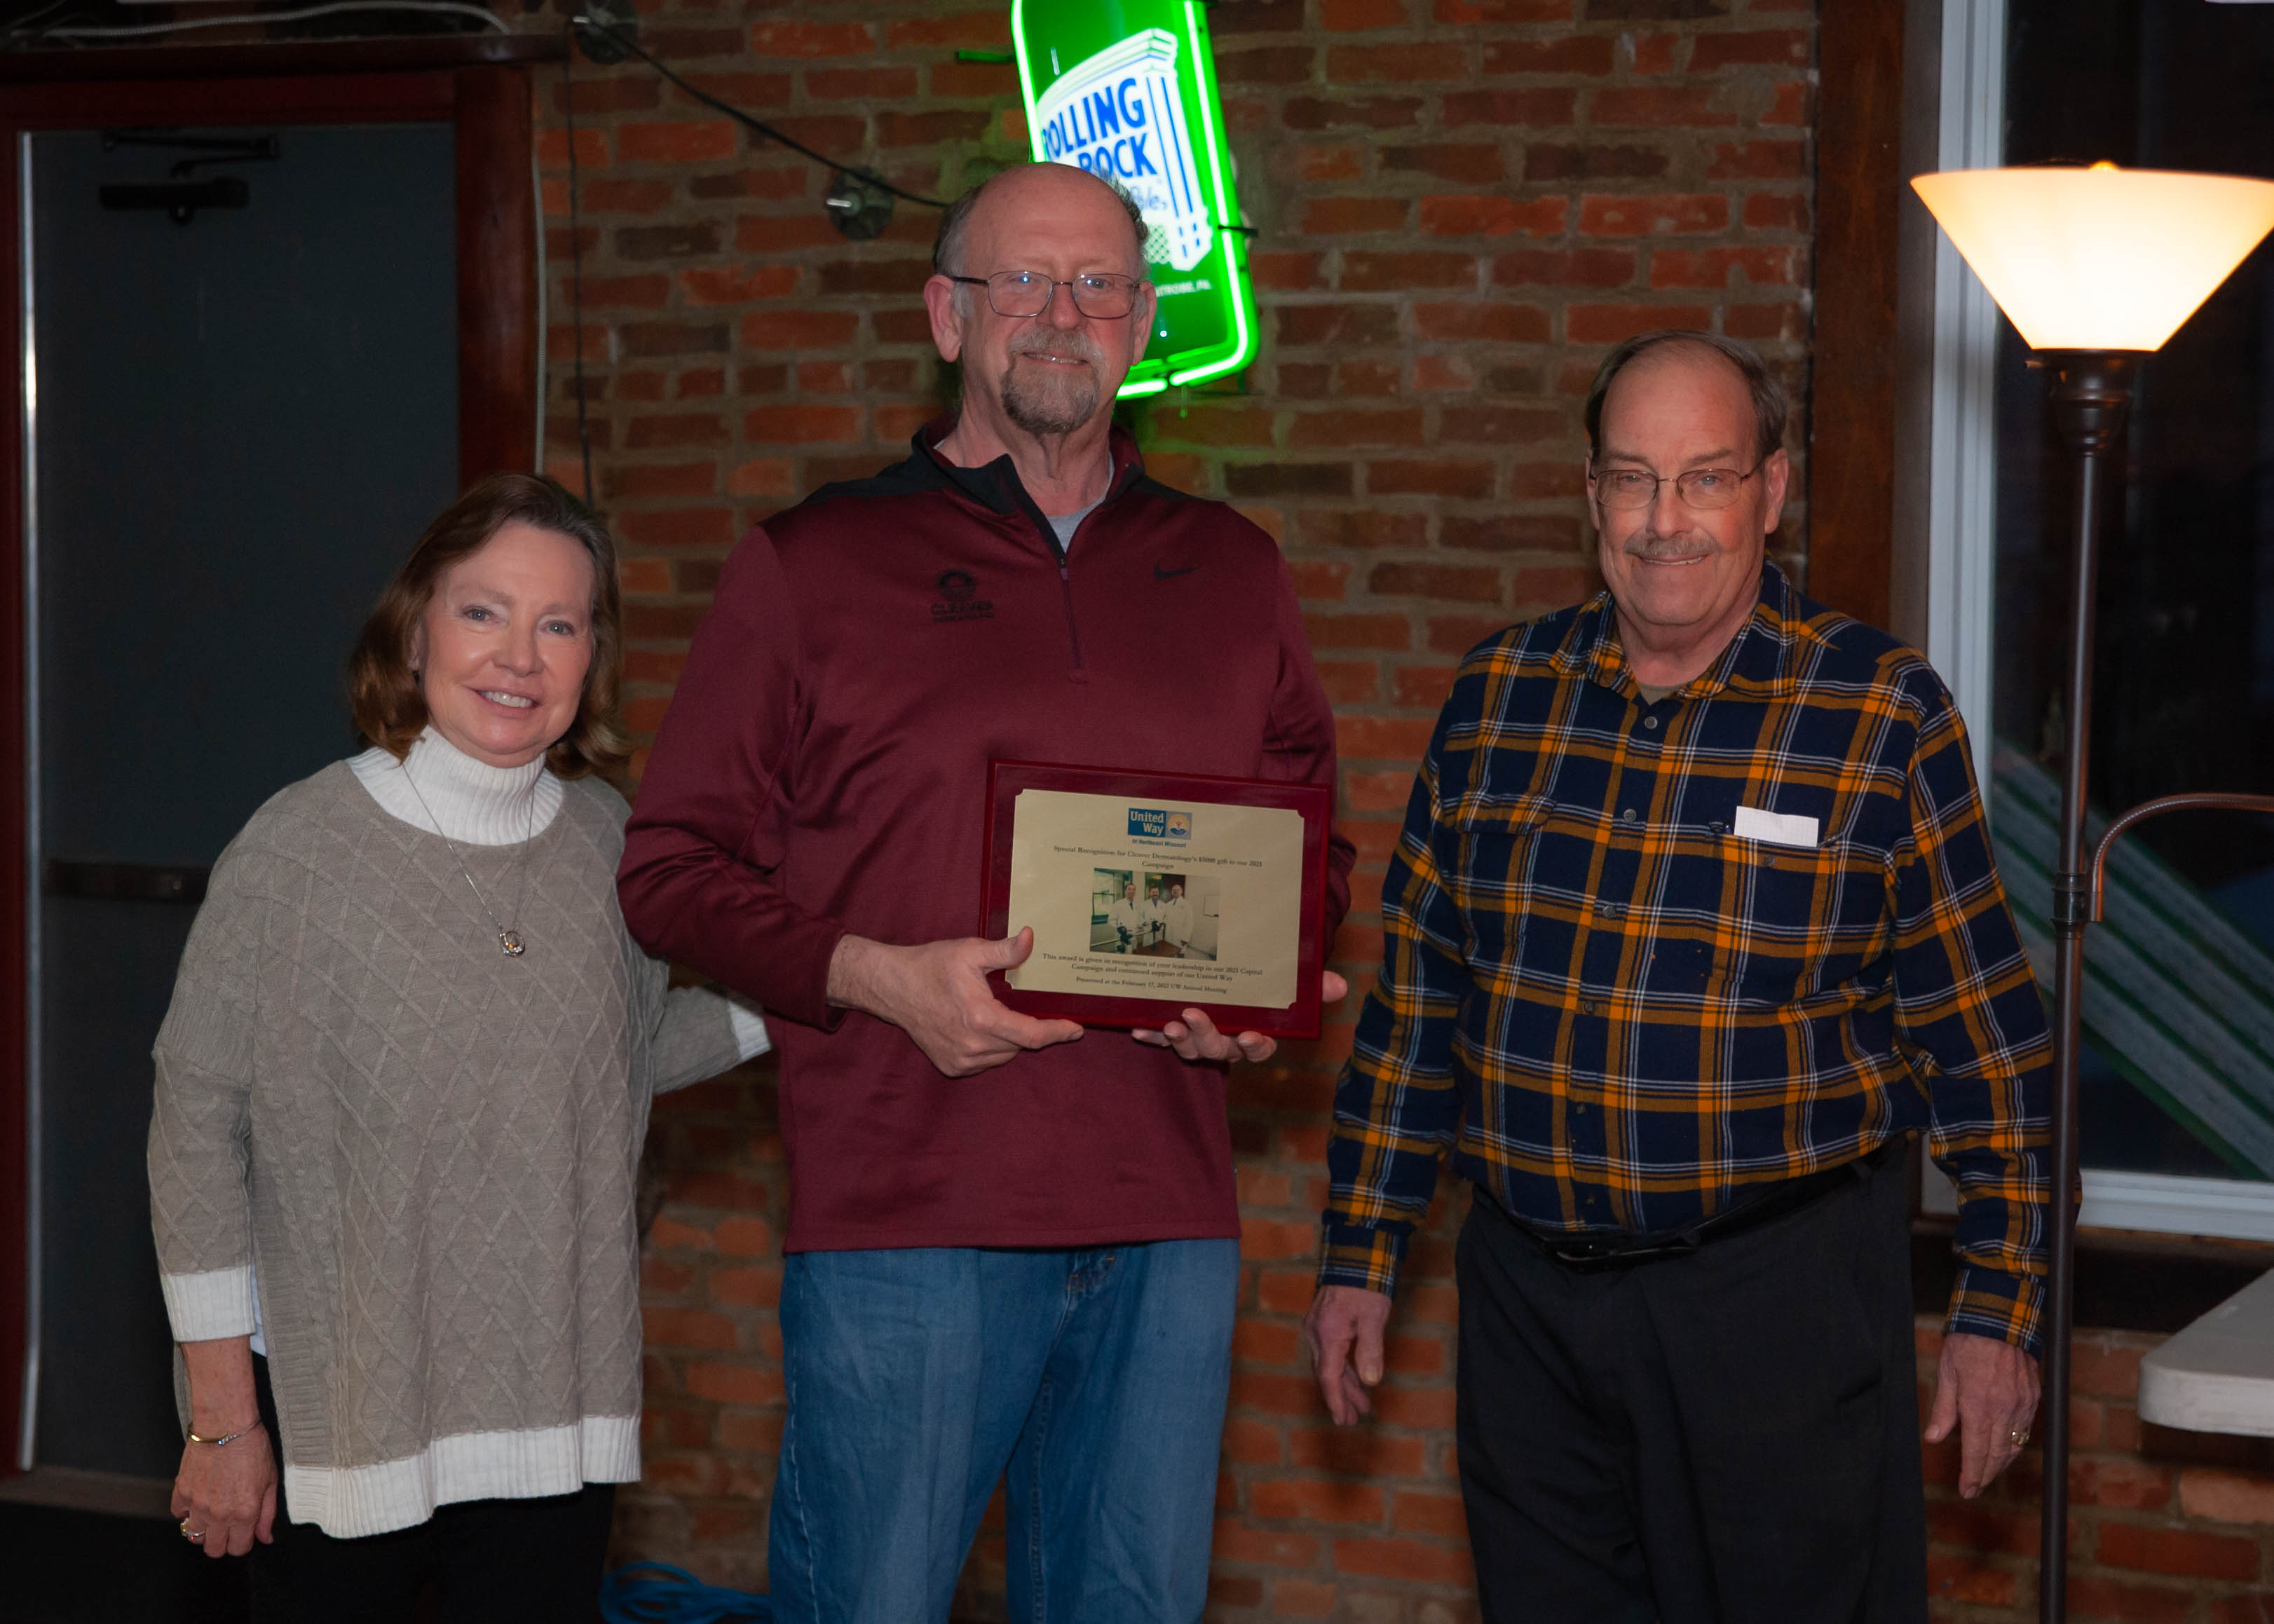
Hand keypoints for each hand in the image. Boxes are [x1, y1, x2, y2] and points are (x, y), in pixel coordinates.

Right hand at [170, 1425, 276, 1558]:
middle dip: (222, 1542)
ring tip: (213, 1512)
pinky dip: (186, 1511)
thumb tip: (265, 1537)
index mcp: (244, 1513)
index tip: (244, 1533)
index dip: (243, 1543)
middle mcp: (219, 1514)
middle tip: (228, 1526)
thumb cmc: (251, 1447)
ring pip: (194, 1536)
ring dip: (203, 1528)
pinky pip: (178, 1514)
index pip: (238, 1549)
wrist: (226, 1425)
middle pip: (213, 1550)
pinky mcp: (181, 1492)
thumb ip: (268, 1514)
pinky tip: (199, 1498)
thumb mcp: (271, 1480)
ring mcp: (197, 1505)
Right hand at [828, 928, 1083, 1076]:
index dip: (1058, 1033)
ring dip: (1009, 1038)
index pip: (1033, 1035)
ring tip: (994, 1012)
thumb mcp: (970, 952)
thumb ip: (1005, 951)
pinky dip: (991, 1047)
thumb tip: (1031, 938)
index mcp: (982, 1019)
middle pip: (1020, 1044)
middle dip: (1029, 1028)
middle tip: (1023, 1005)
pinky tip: (978, 1026)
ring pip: (1004, 1055)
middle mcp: (973, 1046)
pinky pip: (986, 1061)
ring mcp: (961, 1061)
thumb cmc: (932, 965)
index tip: (1077, 1030)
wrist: (892, 987)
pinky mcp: (952, 1067)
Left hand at [1133, 970, 1347, 1063]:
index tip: (1249, 1036)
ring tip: (1170, 1023)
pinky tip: (1137, 1029)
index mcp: (1256, 1033)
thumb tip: (1339, 985)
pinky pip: (1162, 1039)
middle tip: (1194, 1016)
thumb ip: (1313, 986)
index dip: (1255, 1046)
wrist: (1231, 978)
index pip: (1260, 1048)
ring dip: (1179, 1040)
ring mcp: (1200, 1039)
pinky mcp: (1175, 1033)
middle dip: (1207, 1036)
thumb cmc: (1265, 985)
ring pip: (1192, 1049)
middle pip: (1220, 1049)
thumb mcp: (1289, 983)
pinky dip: (1151, 1036)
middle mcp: (1228, 1042)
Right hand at [1303, 1282, 1391, 1424]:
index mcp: (1328, 1334)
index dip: (1336, 1400)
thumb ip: (1370, 1349)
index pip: (1328, 1376)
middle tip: (1351, 1421)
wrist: (1355, 1254)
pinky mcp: (1323, 1322)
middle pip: (1326, 1374)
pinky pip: (1331, 1353)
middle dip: (1340, 1398)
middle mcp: (1317, 1333)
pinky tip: (1356, 1378)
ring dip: (1344, 1385)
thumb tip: (1371, 1381)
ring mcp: (1318, 1327)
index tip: (1342, 1420)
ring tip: (1359, 1406)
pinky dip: (1343, 1369)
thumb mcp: (1373, 1317)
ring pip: (1328, 1364)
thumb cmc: (1366, 1286)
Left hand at [1923, 1330, 2040, 1497]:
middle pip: (1997, 1455)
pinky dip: (2015, 1444)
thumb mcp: (1946, 1374)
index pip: (1976, 1452)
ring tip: (1987, 1473)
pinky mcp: (2034, 1397)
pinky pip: (2025, 1430)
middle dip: (1985, 1475)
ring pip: (2014, 1446)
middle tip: (1974, 1488)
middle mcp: (2004, 1410)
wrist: (1999, 1319)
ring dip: (2001, 1463)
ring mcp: (2022, 1405)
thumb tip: (1934, 1438)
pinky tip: (2005, 1449)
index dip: (1972, 1475)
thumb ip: (1943, 1410)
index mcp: (1979, 1406)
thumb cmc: (1967, 1343)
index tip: (1966, 1490)